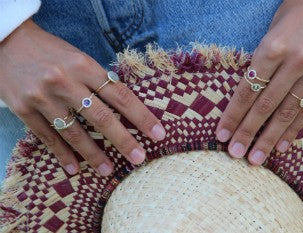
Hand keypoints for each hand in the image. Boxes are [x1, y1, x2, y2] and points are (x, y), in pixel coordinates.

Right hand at [0, 20, 165, 175]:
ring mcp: (43, 97)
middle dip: (124, 141)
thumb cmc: (51, 51)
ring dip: (94, 155)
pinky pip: (48, 137)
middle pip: (102, 117)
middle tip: (139, 158)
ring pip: (75, 133)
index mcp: (84, 66)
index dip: (142, 117)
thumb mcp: (79, 58)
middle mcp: (65, 81)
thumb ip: (98, 80)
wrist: (7, 42)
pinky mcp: (23, 109)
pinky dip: (63, 155)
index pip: (121, 96)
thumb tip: (122, 106)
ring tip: (108, 170)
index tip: (158, 134)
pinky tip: (75, 168)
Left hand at [216, 0, 302, 164]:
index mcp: (273, 49)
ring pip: (287, 112)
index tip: (222, 135)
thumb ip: (258, 67)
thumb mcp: (268, 36)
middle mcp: (295, 62)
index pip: (247, 91)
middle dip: (248, 133)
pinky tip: (282, 146)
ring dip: (269, 139)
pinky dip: (294, 130)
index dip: (233, 116)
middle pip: (265, 106)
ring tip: (256, 158)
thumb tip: (244, 102)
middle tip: (236, 153)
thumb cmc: (290, 17)